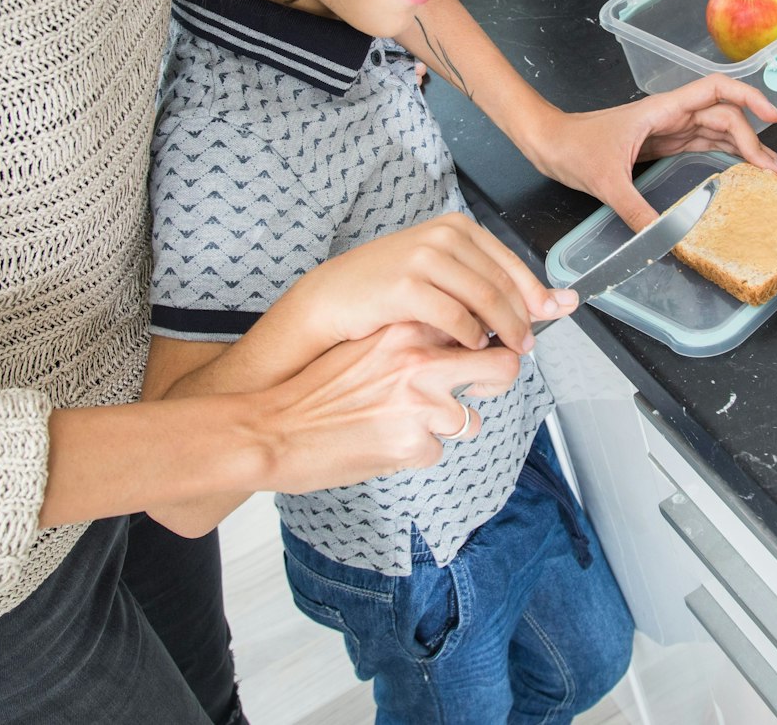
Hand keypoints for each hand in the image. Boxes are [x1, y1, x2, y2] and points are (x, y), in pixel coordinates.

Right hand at [258, 322, 520, 492]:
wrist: (273, 430)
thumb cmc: (314, 391)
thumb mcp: (366, 344)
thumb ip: (409, 339)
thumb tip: (452, 340)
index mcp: (406, 329)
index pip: (477, 323)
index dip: (490, 339)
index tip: (487, 347)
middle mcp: (419, 360)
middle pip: (503, 365)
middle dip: (498, 380)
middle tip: (480, 387)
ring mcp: (420, 403)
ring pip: (470, 420)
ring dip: (446, 427)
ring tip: (405, 424)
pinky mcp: (413, 444)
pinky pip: (436, 452)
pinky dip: (416, 453)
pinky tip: (384, 444)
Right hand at [269, 212, 575, 357]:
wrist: (333, 298)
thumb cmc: (386, 290)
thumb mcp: (438, 274)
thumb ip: (483, 283)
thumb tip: (545, 302)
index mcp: (455, 228)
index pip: (510, 263)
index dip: (536, 293)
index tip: (555, 314)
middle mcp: (443, 236)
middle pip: (502, 283)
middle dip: (524, 317)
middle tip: (529, 343)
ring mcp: (424, 258)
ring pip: (485, 299)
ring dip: (504, 329)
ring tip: (509, 350)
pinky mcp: (406, 286)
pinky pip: (455, 317)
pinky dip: (471, 337)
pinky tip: (472, 348)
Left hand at [527, 75, 776, 230]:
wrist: (547, 142)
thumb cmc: (571, 146)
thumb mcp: (604, 181)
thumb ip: (636, 210)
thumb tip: (663, 238)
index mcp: (661, 110)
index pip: (715, 90)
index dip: (749, 98)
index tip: (773, 118)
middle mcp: (669, 116)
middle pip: (724, 118)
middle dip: (754, 140)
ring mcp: (665, 131)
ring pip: (715, 133)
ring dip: (744, 150)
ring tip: (770, 173)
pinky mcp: (658, 146)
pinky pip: (699, 147)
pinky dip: (722, 156)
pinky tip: (738, 172)